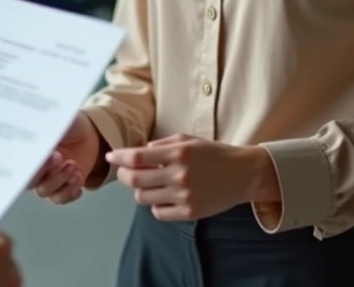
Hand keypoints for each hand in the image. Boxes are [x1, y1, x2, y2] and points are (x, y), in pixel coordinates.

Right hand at [29, 111, 101, 204]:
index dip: (33, 162)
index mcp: (29, 150)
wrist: (89, 134)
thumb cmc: (69, 125)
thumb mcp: (59, 121)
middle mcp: (35, 167)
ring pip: (45, 192)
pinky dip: (70, 192)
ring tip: (74, 166)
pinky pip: (60, 198)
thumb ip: (48, 130)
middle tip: (60, 157)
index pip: (21, 163)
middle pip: (30, 182)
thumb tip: (39, 131)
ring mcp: (48, 179)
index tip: (48, 153)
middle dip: (45, 171)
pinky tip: (79, 178)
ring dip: (60, 181)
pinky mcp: (63, 187)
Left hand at [105, 134, 280, 221]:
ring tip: (148, 183)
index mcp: (178, 153)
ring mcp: (184, 196)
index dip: (119, 157)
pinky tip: (163, 196)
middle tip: (124, 171)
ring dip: (139, 190)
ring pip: (143, 198)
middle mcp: (180, 175)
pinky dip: (155, 204)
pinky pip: (158, 212)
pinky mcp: (189, 213)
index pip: (136, 157)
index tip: (111, 156)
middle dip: (123, 175)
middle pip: (134, 180)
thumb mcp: (187, 140)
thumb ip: (161, 145)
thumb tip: (137, 152)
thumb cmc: (213, 154)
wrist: (243, 174)